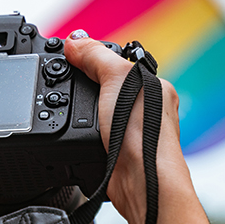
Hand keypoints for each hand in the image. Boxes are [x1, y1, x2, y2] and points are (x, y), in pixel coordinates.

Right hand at [63, 31, 190, 223]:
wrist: (141, 181)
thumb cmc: (143, 133)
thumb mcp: (117, 79)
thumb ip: (95, 57)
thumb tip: (74, 42)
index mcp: (155, 85)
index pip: (119, 63)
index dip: (94, 59)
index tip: (70, 56)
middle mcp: (146, 109)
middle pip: (106, 87)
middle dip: (87, 87)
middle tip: (69, 84)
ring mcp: (131, 133)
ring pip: (98, 114)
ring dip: (84, 115)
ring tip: (75, 114)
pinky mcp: (116, 153)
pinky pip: (94, 137)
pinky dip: (83, 135)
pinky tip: (79, 135)